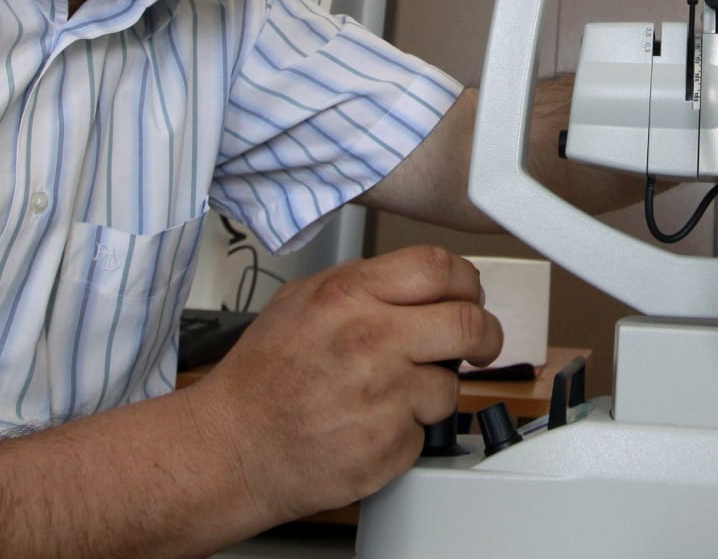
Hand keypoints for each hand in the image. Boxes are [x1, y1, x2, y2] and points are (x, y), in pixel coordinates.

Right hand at [187, 245, 502, 518]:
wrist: (233, 449)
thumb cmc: (261, 379)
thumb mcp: (301, 301)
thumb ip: (364, 284)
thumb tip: (422, 281)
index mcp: (348, 296)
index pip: (440, 268)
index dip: (466, 282)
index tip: (469, 297)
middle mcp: (371, 340)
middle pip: (468, 323)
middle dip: (484, 336)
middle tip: (479, 344)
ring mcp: (384, 396)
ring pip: (451, 384)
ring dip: (434, 390)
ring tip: (390, 395)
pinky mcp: (390, 445)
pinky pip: (426, 431)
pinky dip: (408, 431)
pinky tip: (371, 425)